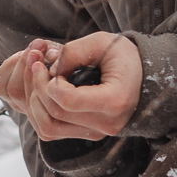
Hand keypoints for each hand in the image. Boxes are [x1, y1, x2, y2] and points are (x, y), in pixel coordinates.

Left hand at [0, 32, 141, 140]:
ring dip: (34, 103)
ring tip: (36, 78)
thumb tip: (46, 70)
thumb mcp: (101, 42)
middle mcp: (107, 124)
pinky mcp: (87, 134)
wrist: (142, 76)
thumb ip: (73, 52)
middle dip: (36, 87)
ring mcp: (97, 133)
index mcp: (115, 100)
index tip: (40, 62)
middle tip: (33, 63)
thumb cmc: (123, 56)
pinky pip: (51, 131)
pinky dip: (39, 112)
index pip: (68, 101)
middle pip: (55, 114)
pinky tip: (42, 91)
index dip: (46, 82)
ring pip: (48, 129)